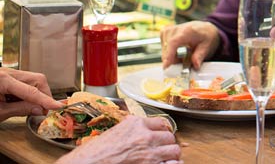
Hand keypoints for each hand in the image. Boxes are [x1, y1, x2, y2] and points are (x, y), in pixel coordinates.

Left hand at [0, 68, 60, 121]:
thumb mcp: (0, 112)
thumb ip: (20, 109)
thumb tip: (39, 109)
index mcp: (3, 80)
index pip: (31, 90)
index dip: (46, 100)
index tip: (57, 106)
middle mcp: (7, 73)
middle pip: (37, 79)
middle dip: (43, 95)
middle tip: (43, 110)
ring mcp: (9, 73)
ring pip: (33, 80)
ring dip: (36, 94)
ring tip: (29, 107)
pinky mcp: (9, 77)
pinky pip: (26, 82)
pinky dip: (29, 93)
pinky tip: (21, 102)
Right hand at [56, 116, 180, 163]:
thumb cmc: (92, 154)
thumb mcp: (112, 133)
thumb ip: (127, 128)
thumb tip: (135, 124)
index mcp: (135, 124)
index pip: (161, 123)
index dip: (162, 131)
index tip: (160, 137)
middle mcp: (145, 136)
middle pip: (169, 137)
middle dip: (166, 144)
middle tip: (162, 150)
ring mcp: (149, 153)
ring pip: (173, 150)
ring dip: (170, 155)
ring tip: (165, 159)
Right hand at [160, 21, 219, 69]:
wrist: (204, 29)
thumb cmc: (206, 36)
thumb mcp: (207, 46)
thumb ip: (200, 56)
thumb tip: (196, 66)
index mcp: (187, 31)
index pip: (173, 43)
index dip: (168, 55)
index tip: (166, 66)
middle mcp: (175, 29)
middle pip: (167, 48)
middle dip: (173, 60)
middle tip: (183, 66)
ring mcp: (168, 30)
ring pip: (164, 50)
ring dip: (172, 57)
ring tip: (185, 55)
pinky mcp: (164, 33)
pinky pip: (164, 48)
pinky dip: (170, 53)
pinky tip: (179, 52)